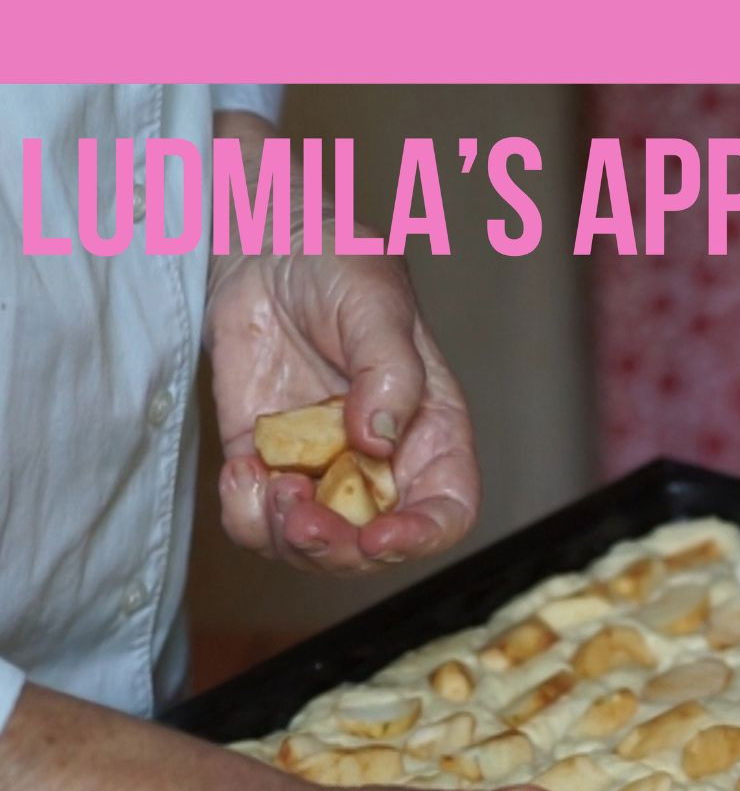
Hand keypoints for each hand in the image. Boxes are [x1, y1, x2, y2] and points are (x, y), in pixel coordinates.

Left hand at [205, 233, 478, 574]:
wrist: (259, 241)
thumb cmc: (336, 259)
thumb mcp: (375, 302)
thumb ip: (388, 372)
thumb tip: (379, 440)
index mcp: (428, 434)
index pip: (446, 510)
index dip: (421, 538)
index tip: (380, 538)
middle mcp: (379, 466)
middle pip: (374, 548)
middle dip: (338, 550)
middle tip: (302, 519)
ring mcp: (320, 472)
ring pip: (312, 547)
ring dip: (288, 539)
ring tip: (269, 484)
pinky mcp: (265, 466)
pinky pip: (256, 521)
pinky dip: (245, 514)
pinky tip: (242, 468)